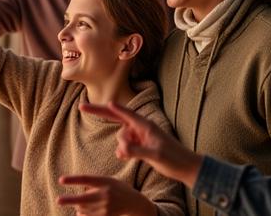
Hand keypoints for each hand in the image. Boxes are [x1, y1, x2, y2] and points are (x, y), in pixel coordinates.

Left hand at [57, 175, 155, 215]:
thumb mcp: (107, 181)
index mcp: (104, 181)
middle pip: (82, 198)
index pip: (86, 179)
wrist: (133, 202)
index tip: (61, 180)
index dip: (73, 180)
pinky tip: (81, 211)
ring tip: (81, 203)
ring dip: (78, 206)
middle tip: (58, 200)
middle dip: (69, 200)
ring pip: (83, 208)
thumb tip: (77, 197)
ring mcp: (105, 207)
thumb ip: (93, 184)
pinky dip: (81, 213)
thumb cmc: (116, 188)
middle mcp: (105, 194)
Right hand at [79, 102, 202, 187]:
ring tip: (132, 156)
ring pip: (121, 138)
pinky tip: (127, 157)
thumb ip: (136, 151)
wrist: (185, 166)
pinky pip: (125, 146)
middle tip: (85, 111)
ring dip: (121, 147)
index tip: (92, 104)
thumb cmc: (174, 158)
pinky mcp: (140, 145)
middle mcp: (141, 128)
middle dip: (104, 119)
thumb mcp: (155, 156)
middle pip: (117, 121)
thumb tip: (119, 148)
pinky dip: (123, 151)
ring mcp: (140, 136)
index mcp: (145, 125)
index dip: (107, 109)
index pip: (123, 114)